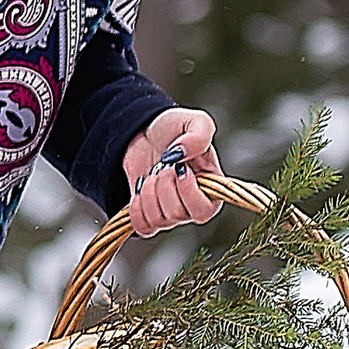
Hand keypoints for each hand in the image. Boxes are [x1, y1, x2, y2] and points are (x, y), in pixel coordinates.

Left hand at [122, 107, 219, 238]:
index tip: (180, 168)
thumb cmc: (175, 128)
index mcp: (213, 188)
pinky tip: (141, 189)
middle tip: (163, 165)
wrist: (145, 133)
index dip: (187, 192)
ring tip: (153, 173)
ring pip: (157, 220)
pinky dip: (136, 208)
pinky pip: (142, 227)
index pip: (203, 211)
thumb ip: (199, 134)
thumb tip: (182, 153)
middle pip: (176, 214)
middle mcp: (193, 206)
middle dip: (163, 185)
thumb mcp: (194, 121)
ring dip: (148, 192)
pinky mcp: (150, 216)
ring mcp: (171, 214)